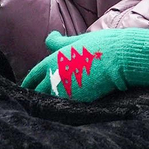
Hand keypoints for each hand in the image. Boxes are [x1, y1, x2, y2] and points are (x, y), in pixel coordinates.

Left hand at [21, 28, 148, 102]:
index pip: (35, 74)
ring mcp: (67, 90)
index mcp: (54, 60)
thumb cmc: (102, 45)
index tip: (26, 86)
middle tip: (31, 99)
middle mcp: (57, 76)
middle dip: (35, 94)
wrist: (122, 58)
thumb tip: (49, 38)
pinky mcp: (79, 100)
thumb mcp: (78, 40)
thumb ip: (61, 42)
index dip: (29, 81)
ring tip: (44, 106)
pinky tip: (62, 110)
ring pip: (51, 99)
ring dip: (48, 101)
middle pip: (39, 90)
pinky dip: (63, 106)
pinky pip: (66, 105)